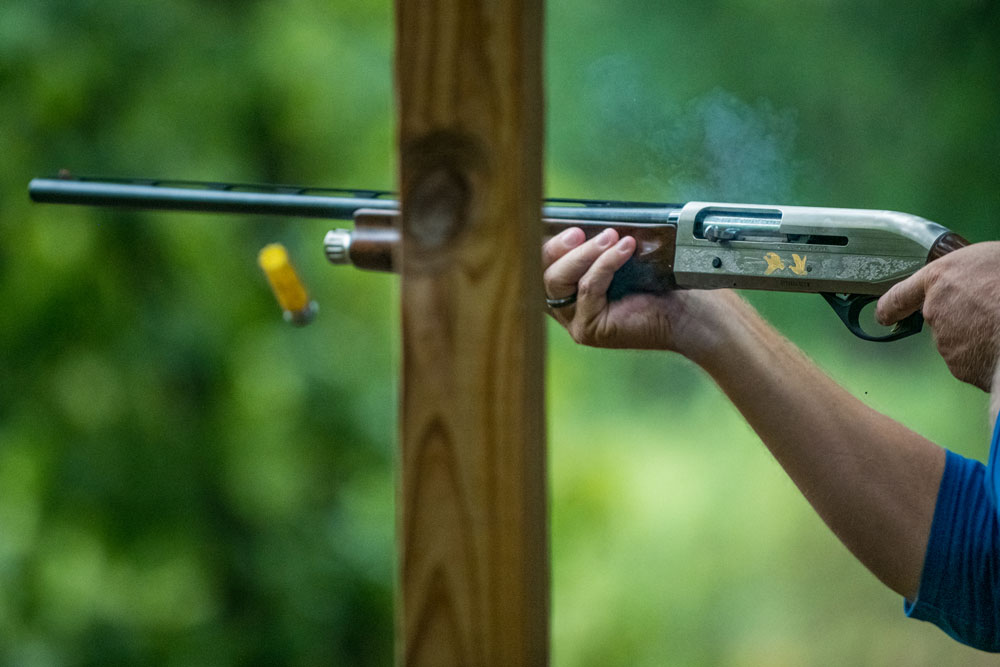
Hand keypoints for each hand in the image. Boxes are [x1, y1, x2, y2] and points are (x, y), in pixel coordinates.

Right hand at [541, 227, 740, 358]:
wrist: (687, 312)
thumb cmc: (657, 284)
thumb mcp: (620, 257)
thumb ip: (597, 245)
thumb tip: (583, 218)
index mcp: (569, 288)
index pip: (541, 263)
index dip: (546, 243)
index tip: (563, 223)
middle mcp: (566, 307)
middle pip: (543, 272)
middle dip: (558, 247)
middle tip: (579, 231)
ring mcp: (575, 320)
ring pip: (557, 281)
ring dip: (582, 254)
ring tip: (610, 236)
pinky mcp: (589, 329)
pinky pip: (586, 289)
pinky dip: (604, 265)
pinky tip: (623, 249)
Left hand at [876, 241, 999, 390]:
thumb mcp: (994, 257)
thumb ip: (973, 271)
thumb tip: (980, 279)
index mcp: (941, 278)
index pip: (902, 294)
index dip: (891, 306)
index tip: (883, 315)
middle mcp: (936, 310)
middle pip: (942, 316)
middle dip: (964, 317)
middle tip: (994, 310)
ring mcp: (946, 341)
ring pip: (960, 340)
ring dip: (979, 336)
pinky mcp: (961, 366)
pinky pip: (974, 360)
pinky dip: (987, 356)